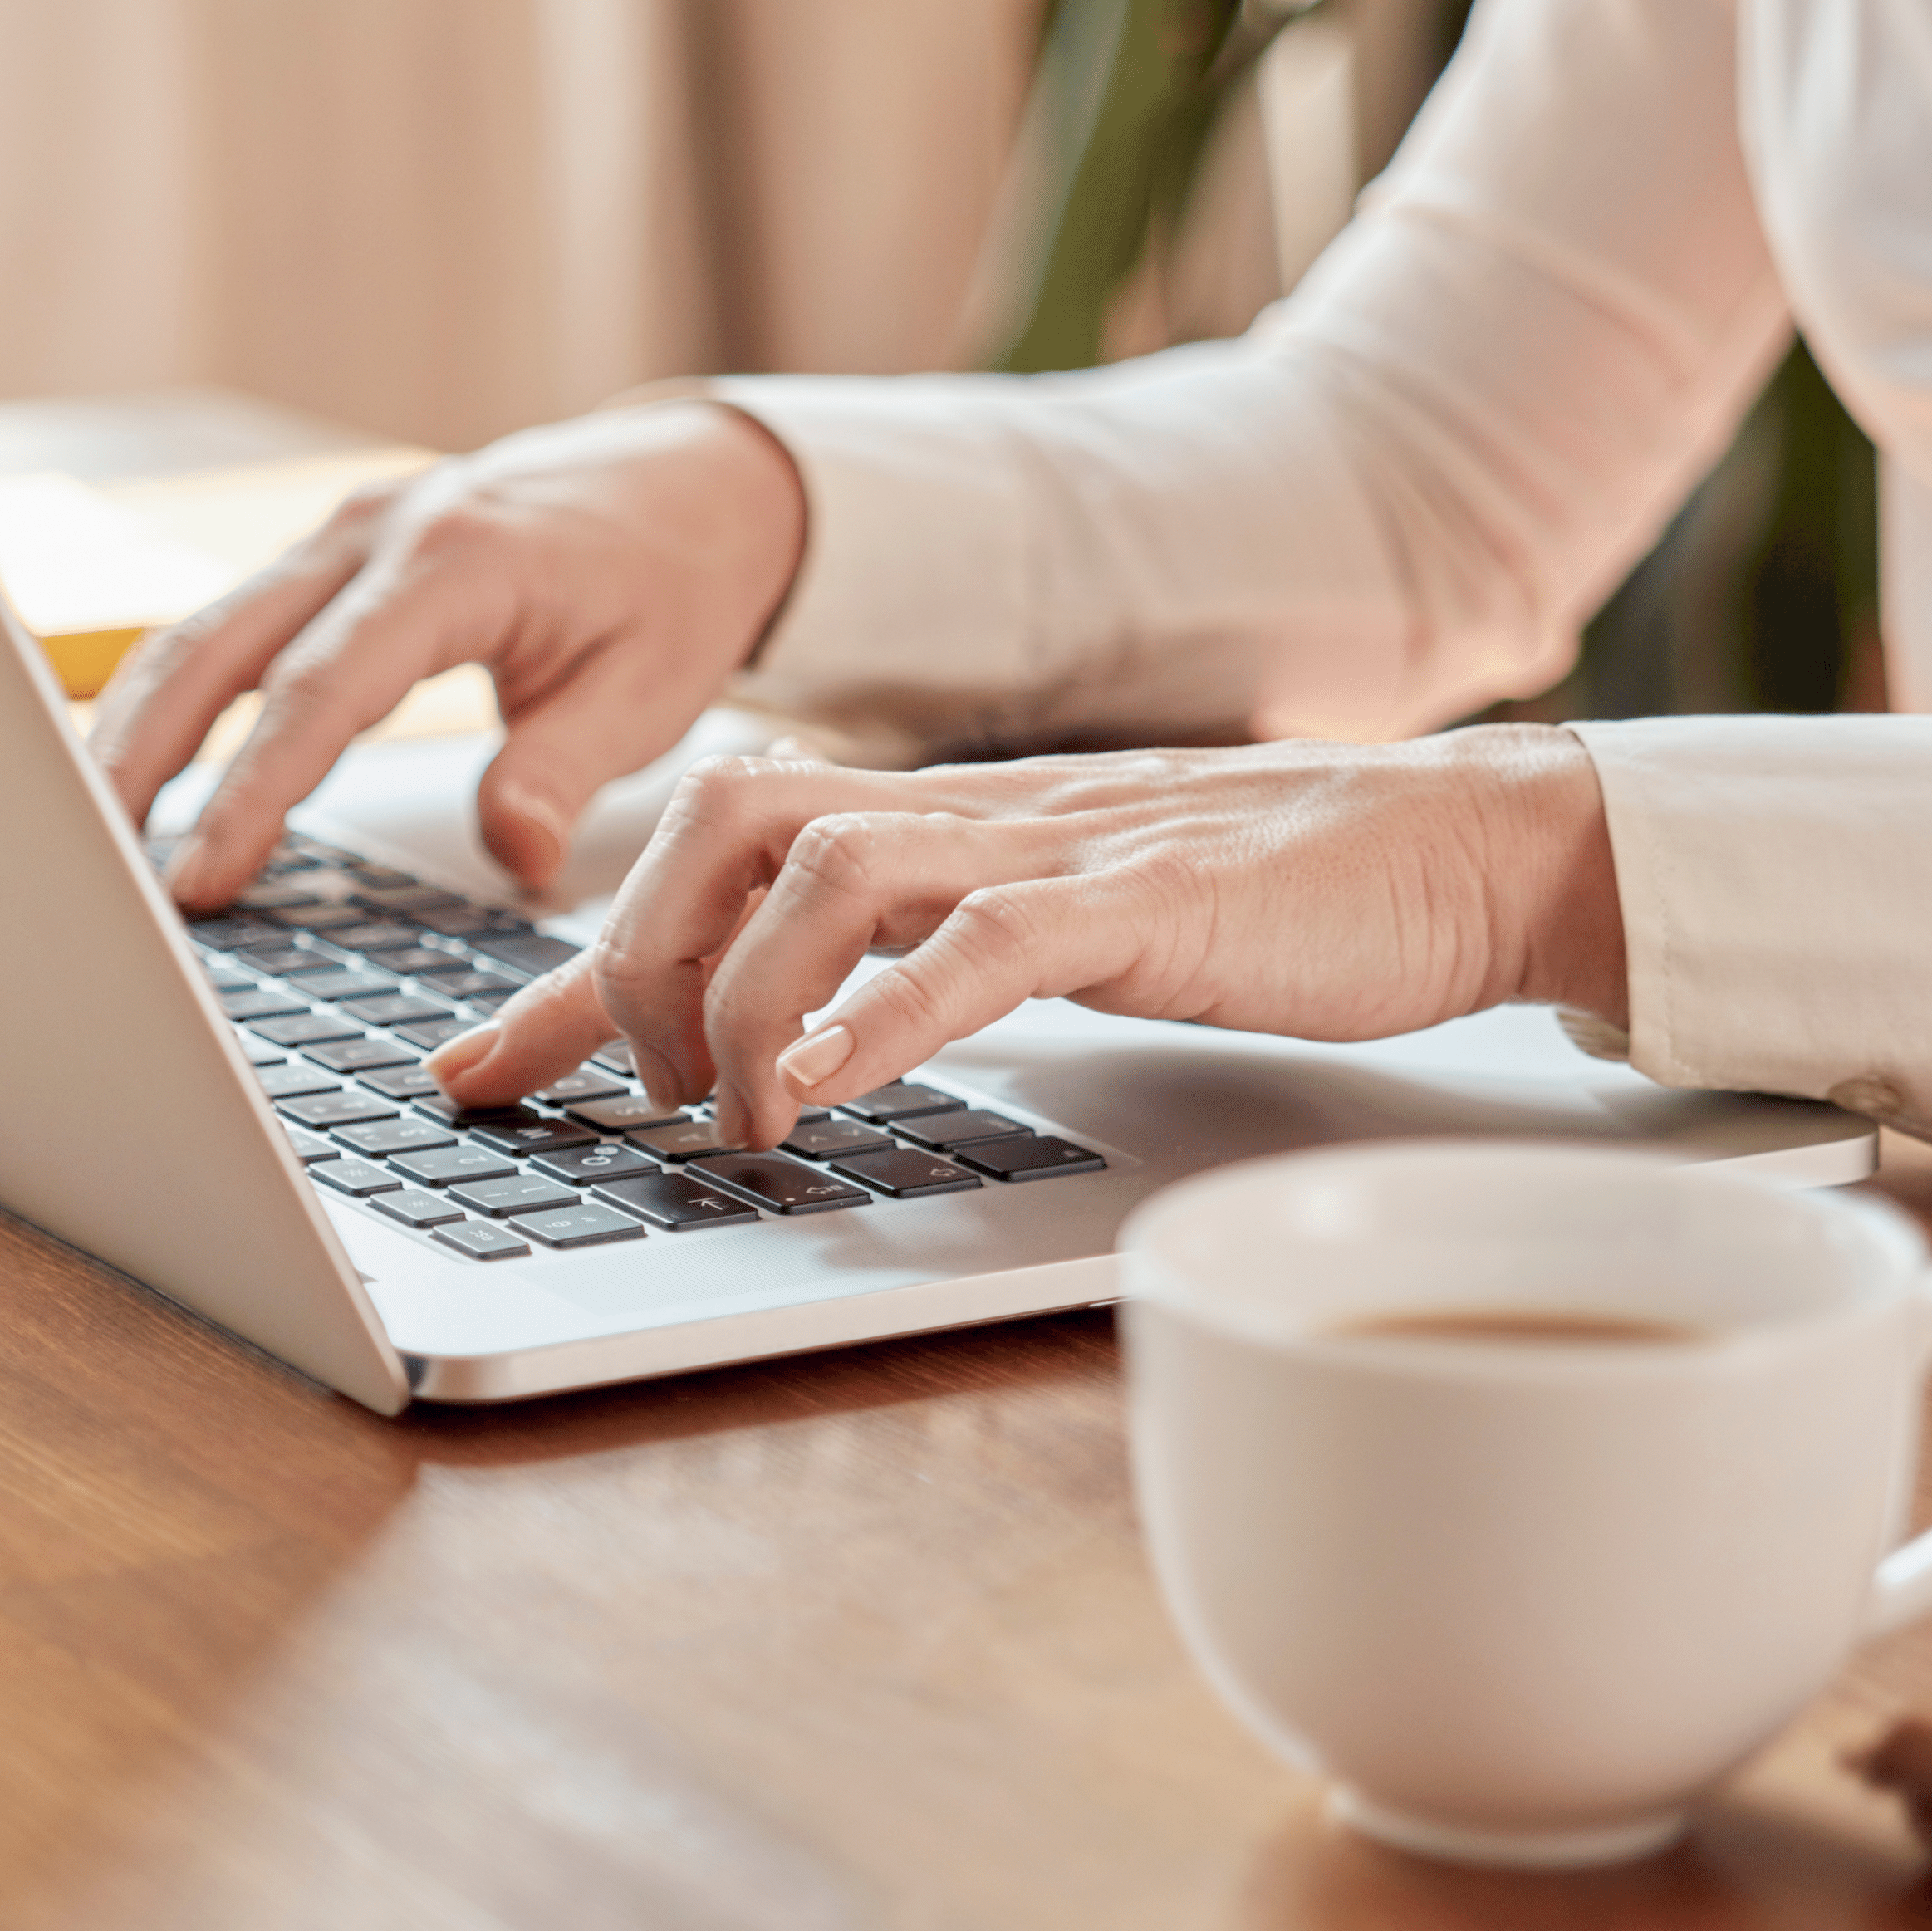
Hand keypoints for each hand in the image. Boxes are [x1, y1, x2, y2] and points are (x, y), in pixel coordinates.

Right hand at [92, 401, 807, 913]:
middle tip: (92, 872)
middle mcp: (374, 532)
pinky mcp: (331, 555)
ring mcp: (342, 535)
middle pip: (217, 647)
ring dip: (136, 731)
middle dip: (139, 760)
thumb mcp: (650, 687)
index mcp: (453, 562)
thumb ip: (562, 772)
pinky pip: (228, 625)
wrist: (690, 480)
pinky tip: (135, 769)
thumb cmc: (673, 579)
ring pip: (202, 631)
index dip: (249, 791)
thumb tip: (515, 858)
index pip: (321, 691)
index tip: (202, 878)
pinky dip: (174, 699)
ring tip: (91, 838)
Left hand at [430, 724, 1627, 1146]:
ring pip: (822, 864)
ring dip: (739, 1000)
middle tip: (626, 1094)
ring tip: (731, 1118)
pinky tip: (826, 1088)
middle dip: (628, 962)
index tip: (470, 1075)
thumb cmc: (1266, 903)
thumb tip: (800, 1048)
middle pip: (719, 821)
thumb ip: (927, 962)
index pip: (700, 861)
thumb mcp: (1053, 930)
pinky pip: (981, 940)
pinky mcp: (1145, 900)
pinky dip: (883, 1013)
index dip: (563, 974)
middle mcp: (965, 812)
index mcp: (932, 819)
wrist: (1461, 849)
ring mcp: (1050, 847)